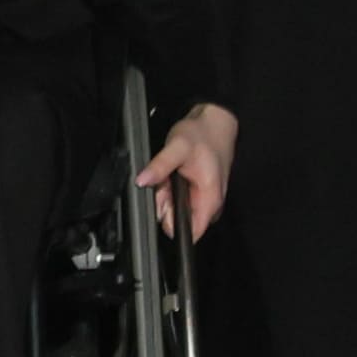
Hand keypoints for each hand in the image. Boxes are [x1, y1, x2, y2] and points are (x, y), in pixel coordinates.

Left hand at [134, 100, 239, 240]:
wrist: (215, 122)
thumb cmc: (202, 134)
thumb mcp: (177, 146)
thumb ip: (160, 166)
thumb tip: (142, 181)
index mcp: (209, 200)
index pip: (191, 233)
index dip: (171, 223)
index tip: (163, 202)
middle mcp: (210, 205)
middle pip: (179, 221)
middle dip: (165, 204)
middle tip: (165, 180)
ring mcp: (204, 200)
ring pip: (177, 211)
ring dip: (167, 196)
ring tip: (170, 174)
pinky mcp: (198, 194)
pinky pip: (179, 201)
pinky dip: (170, 190)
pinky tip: (172, 176)